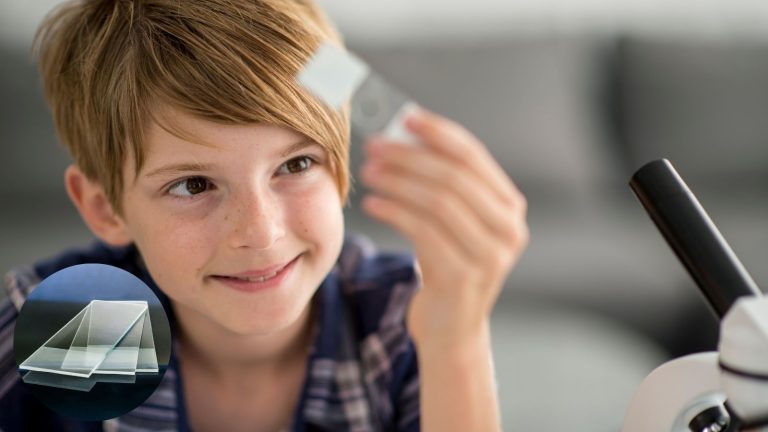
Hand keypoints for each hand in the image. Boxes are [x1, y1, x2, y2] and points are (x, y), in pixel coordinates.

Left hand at [359, 108, 528, 351]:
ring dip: (398, 181)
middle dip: (410, 157)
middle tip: (375, 146)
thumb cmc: (446, 265)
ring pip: (438, 202)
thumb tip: (403, 133)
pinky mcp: (463, 277)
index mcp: (509, 207)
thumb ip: (442, 183)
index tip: (405, 117)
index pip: (474, 157)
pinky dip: (393, 212)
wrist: (451, 328)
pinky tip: (372, 204)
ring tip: (369, 172)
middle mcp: (509, 229)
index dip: (438, 133)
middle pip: (454, 177)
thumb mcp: (452, 223)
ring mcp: (491, 256)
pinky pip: (423, 231)